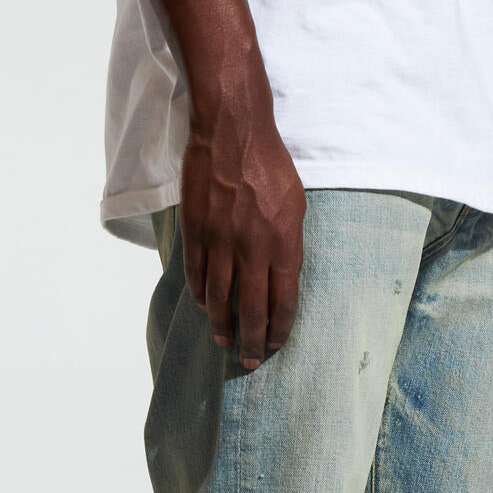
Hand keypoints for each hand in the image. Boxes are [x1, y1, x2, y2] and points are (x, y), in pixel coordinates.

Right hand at [179, 107, 305, 370]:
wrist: (232, 132)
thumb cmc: (271, 166)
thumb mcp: (296, 207)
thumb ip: (290, 245)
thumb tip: (283, 278)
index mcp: (283, 245)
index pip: (284, 302)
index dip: (280, 329)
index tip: (276, 344)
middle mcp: (252, 251)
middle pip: (252, 310)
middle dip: (252, 341)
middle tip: (250, 360)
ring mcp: (221, 243)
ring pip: (219, 299)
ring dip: (221, 325)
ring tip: (224, 340)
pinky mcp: (197, 232)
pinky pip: (197, 275)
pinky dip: (200, 295)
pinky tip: (203, 306)